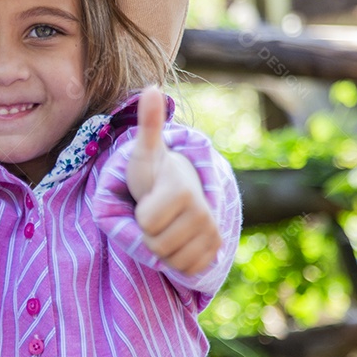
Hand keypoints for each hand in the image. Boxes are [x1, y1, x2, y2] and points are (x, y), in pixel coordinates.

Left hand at [126, 86, 221, 274]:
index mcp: (183, 189)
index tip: (149, 200)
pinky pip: (185, 269)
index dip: (140, 216)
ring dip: (162, 248)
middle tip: (157, 215)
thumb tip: (151, 87)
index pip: (146, 224)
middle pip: (156, 246)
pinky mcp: (215, 252)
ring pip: (170, 260)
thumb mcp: (146, 151)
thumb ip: (149, 124)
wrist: (182, 191)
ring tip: (167, 226)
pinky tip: (178, 241)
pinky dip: (176, 260)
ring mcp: (213, 233)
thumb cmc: (156, 173)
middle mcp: (204, 212)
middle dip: (149, 234)